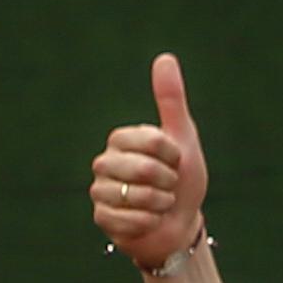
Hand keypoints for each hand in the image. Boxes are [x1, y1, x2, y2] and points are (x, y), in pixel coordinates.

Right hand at [89, 52, 208, 270]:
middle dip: (167, 182)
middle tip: (168, 186)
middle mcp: (105, 162)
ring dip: (159, 204)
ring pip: (134, 196)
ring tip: (159, 204)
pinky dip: (148, 222)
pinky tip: (149, 221)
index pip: (150, 140)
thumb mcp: (182, 139)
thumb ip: (171, 100)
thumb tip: (164, 57)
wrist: (179, 225)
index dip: (172, 155)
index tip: (175, 161)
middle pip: (142, 169)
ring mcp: (100, 190)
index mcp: (122, 139)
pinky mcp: (101, 218)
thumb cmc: (182, 181)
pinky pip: (128, 219)